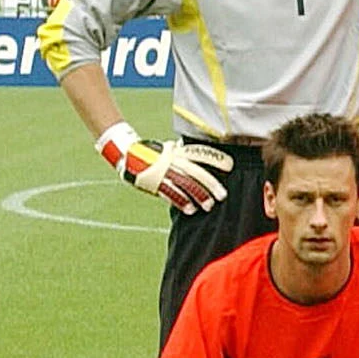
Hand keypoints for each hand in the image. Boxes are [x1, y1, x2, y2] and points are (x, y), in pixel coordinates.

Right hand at [97, 123, 230, 212]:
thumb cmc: (153, 152)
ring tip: (209, 205)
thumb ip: (185, 153)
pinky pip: (169, 194)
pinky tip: (191, 210)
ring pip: (184, 185)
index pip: (200, 155)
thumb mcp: (170, 148)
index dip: (216, 160)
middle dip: (210, 184)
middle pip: (195, 173)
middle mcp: (173, 162)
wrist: (127, 153)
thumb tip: (203, 155)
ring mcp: (163, 173)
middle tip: (223, 195)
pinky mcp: (154, 183)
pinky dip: (181, 202)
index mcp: (178, 153)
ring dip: (198, 196)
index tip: (231, 166)